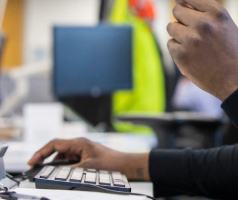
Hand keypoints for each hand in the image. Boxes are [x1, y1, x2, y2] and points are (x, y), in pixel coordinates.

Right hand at [27, 138, 149, 180]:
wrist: (125, 165)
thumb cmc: (111, 163)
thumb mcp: (88, 168)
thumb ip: (70, 171)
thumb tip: (56, 175)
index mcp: (79, 143)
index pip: (54, 144)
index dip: (41, 152)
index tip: (31, 162)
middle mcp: (78, 145)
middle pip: (56, 149)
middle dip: (44, 159)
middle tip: (34, 170)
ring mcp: (81, 151)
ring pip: (61, 157)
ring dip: (53, 165)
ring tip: (46, 174)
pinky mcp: (84, 158)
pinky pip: (68, 162)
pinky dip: (62, 168)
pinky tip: (60, 176)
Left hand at [167, 0, 237, 100]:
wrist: (237, 79)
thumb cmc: (232, 50)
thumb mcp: (226, 25)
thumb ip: (206, 12)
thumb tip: (180, 1)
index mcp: (217, 13)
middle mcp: (204, 23)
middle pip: (177, 11)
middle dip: (182, 19)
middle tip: (194, 31)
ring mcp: (191, 39)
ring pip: (171, 27)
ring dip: (179, 34)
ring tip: (195, 45)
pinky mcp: (182, 55)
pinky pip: (171, 44)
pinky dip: (178, 49)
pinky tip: (193, 56)